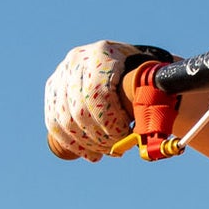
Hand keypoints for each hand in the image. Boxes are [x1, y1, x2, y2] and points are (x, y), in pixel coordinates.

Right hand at [45, 40, 142, 159]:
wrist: (124, 65)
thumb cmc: (145, 75)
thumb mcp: (151, 79)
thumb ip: (154, 96)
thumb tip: (156, 127)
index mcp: (103, 53)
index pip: (98, 93)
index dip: (109, 119)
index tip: (125, 133)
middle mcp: (77, 60)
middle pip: (80, 109)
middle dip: (100, 135)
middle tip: (118, 147)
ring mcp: (61, 74)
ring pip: (66, 118)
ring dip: (88, 142)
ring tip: (108, 150)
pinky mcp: (53, 90)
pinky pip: (55, 122)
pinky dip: (72, 143)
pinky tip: (91, 154)